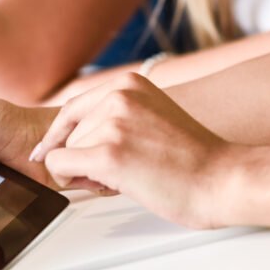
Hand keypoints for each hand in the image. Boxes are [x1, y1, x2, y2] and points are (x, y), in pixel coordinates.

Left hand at [36, 73, 233, 228]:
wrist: (222, 180)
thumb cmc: (191, 159)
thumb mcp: (151, 116)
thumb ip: (115, 117)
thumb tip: (68, 137)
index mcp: (128, 84)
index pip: (72, 108)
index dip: (58, 135)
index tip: (47, 151)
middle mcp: (117, 97)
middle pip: (67, 134)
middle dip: (82, 157)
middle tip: (119, 171)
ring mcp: (112, 124)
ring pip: (65, 153)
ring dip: (86, 172)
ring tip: (129, 176)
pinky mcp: (108, 154)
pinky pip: (60, 167)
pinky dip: (72, 180)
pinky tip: (107, 185)